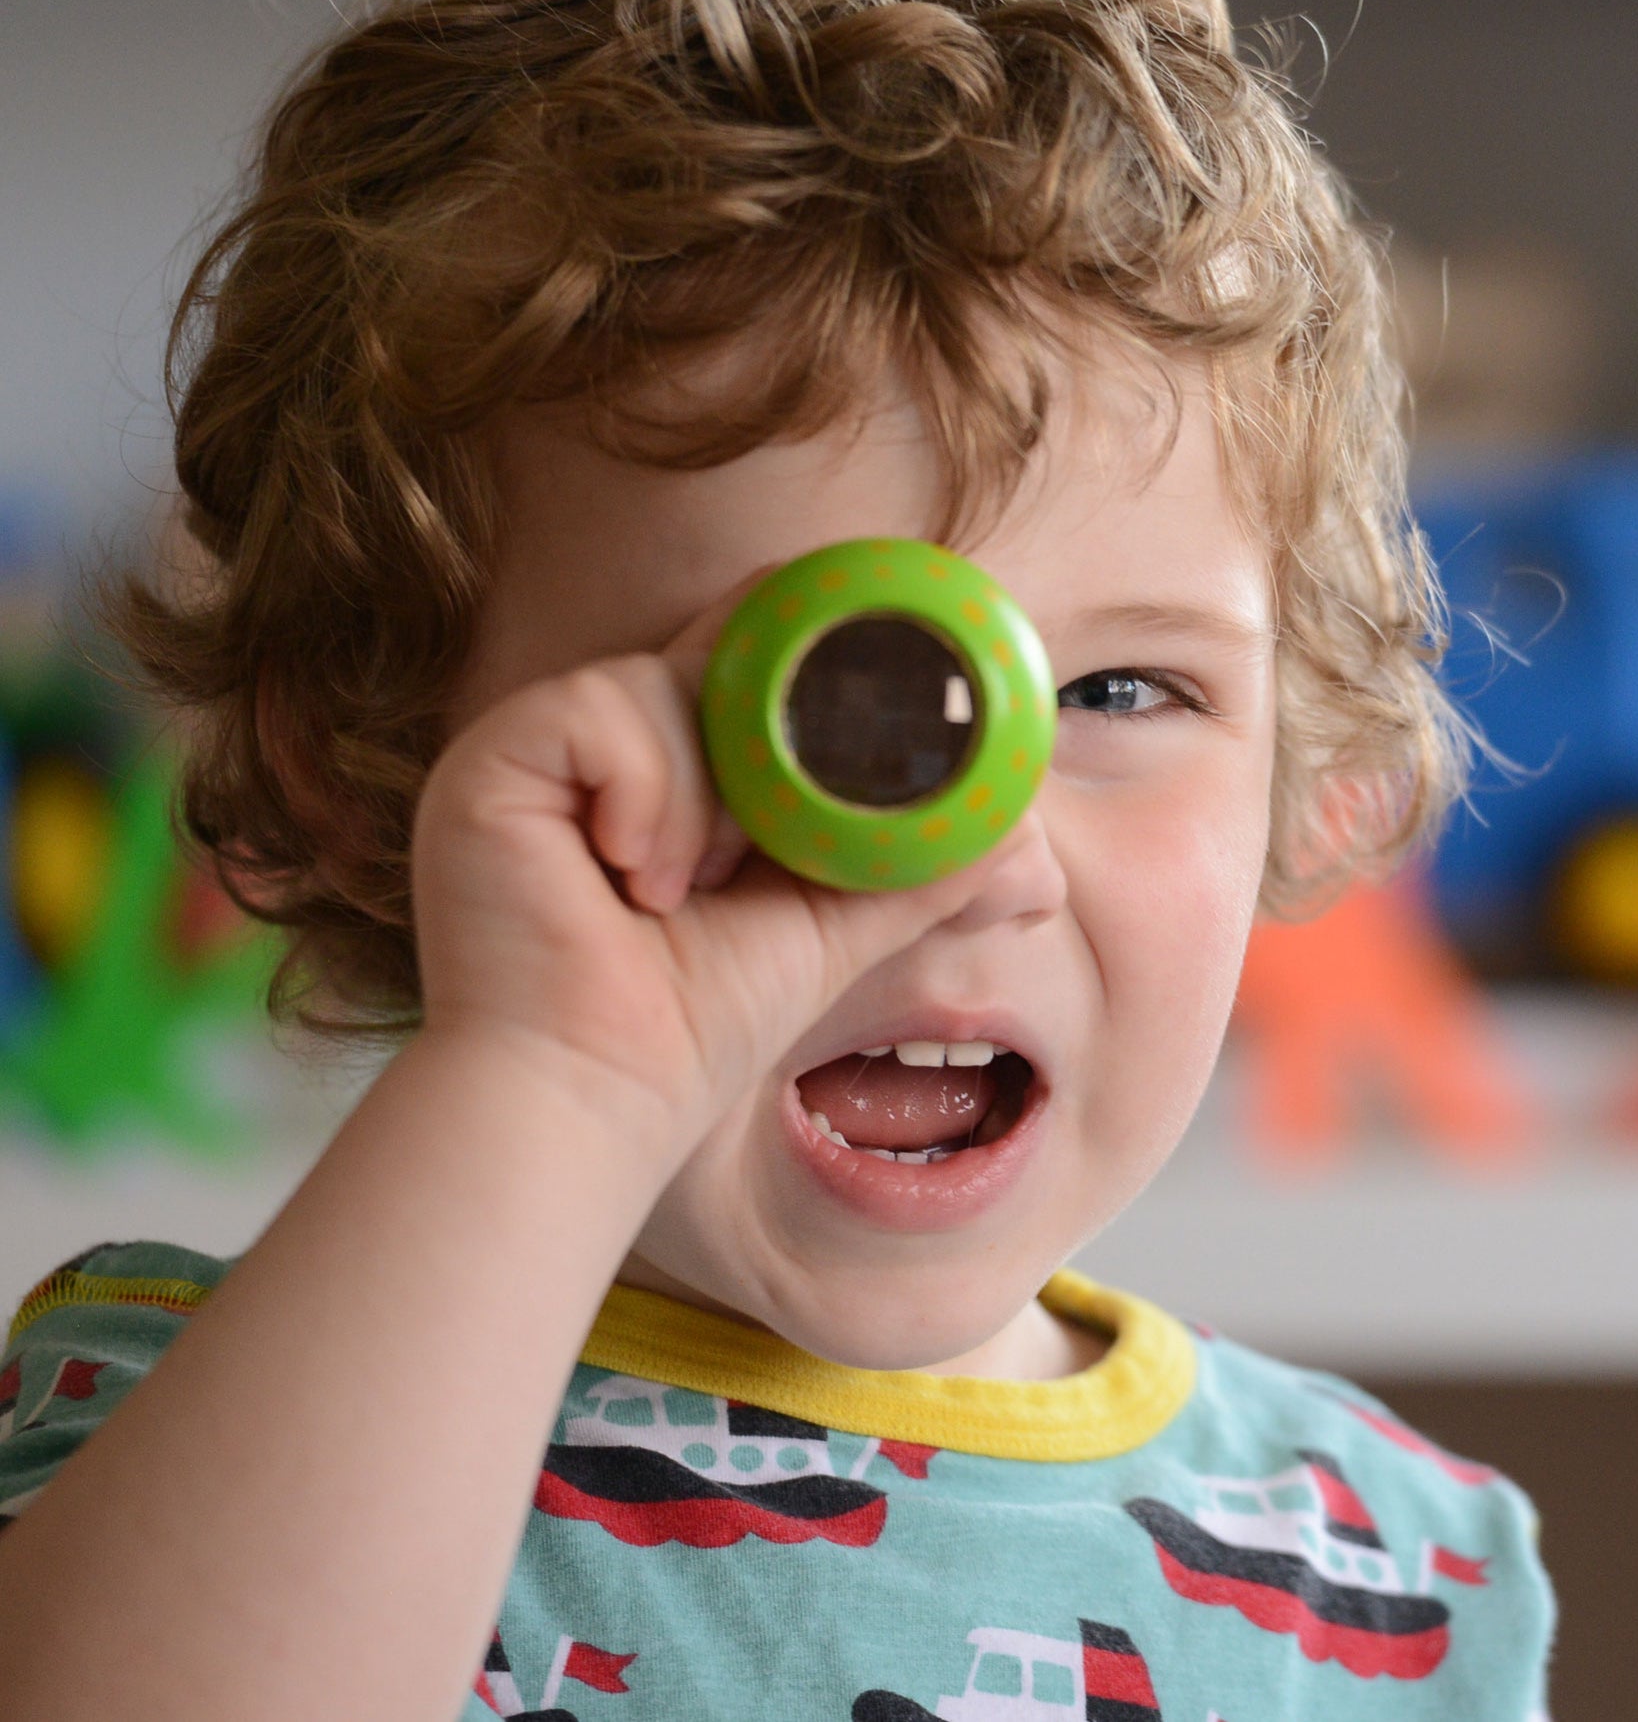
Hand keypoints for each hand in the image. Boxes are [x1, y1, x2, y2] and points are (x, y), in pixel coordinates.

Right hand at [411, 567, 1037, 1153]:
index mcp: (663, 762)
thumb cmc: (695, 1023)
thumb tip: (1034, 853)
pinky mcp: (491, 760)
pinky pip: (600, 708)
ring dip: (710, 792)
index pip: (747, 662)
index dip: (812, 675)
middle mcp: (596, 742)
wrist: (598, 1097)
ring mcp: (538, 746)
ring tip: (687, 889)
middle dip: (773, 743)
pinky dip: (649, 794)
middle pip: (714, 653)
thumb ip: (917, 865)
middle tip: (775, 842)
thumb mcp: (834, 923)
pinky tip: (637, 883)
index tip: (878, 707)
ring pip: (665, 680)